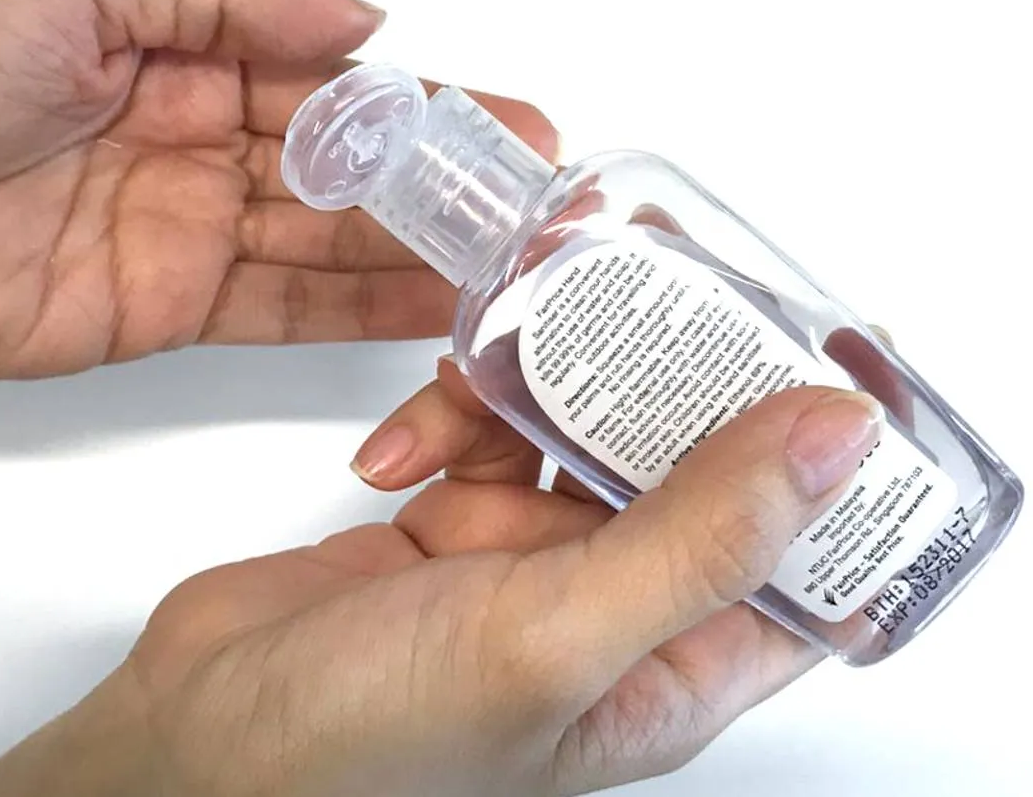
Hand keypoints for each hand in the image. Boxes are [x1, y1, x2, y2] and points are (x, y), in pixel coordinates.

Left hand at [0, 0, 556, 377]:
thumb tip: (357, 18)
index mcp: (177, 47)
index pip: (327, 74)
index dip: (422, 97)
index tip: (509, 117)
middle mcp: (192, 137)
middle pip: (344, 162)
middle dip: (444, 180)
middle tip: (539, 200)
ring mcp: (182, 227)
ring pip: (325, 239)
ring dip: (417, 248)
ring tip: (511, 261)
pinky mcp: (160, 308)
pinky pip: (276, 309)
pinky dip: (352, 309)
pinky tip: (426, 305)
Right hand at [0, 361, 883, 795]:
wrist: (198, 734)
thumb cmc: (367, 746)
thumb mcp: (553, 638)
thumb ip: (696, 538)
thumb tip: (833, 441)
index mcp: (672, 669)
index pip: (804, 558)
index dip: (831, 462)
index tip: (834, 348)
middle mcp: (612, 615)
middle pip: (693, 469)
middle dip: (675, 380)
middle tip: (656, 286)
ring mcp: (526, 566)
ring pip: (578, 432)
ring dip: (543, 384)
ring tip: (495, 354)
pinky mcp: (449, 527)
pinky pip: (483, 434)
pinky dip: (448, 417)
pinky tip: (403, 446)